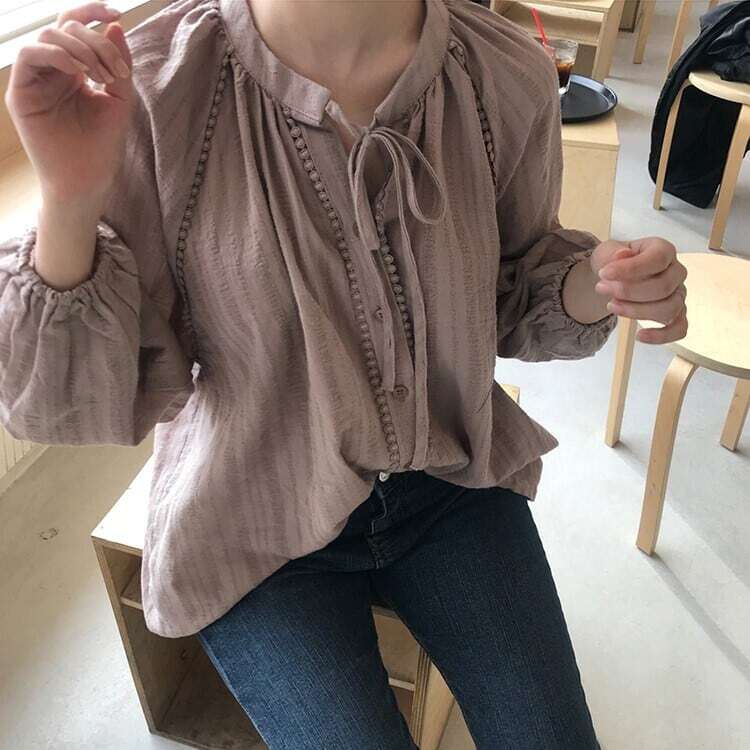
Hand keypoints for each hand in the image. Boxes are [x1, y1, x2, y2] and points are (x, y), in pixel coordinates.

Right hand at [4, 1, 134, 205]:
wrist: (87, 179)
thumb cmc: (102, 145)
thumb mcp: (119, 100)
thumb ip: (119, 64)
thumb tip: (114, 24)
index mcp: (74, 69)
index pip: (76, 26)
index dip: (93, 11)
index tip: (117, 13)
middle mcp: (52, 69)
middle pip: (66, 27)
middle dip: (95, 41)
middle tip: (114, 71)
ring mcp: (35, 79)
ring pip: (48, 35)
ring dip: (79, 48)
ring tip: (101, 76)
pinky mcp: (21, 92)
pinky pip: (29, 54)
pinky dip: (55, 54)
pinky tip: (76, 71)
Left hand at [590, 238, 687, 344]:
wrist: (613, 277)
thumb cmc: (614, 262)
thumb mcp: (607, 252)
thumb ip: (613, 252)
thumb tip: (622, 255)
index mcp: (664, 250)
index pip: (657, 259)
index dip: (630, 269)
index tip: (603, 273)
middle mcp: (676, 272)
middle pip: (662, 287)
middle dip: (628, 292)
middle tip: (601, 288)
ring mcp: (678, 294)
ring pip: (669, 309)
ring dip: (637, 312)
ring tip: (611, 306)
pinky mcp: (676, 314)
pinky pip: (679, 329)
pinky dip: (661, 336)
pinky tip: (639, 336)